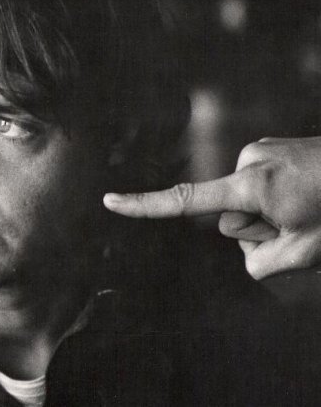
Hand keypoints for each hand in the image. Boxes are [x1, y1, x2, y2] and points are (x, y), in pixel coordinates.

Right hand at [104, 137, 320, 279]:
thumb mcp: (305, 253)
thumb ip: (261, 261)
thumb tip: (245, 244)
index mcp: (251, 186)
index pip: (185, 202)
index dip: (144, 206)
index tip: (110, 202)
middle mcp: (249, 162)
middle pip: (229, 217)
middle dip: (255, 230)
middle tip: (296, 225)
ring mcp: (261, 151)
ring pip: (247, 202)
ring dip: (269, 214)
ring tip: (307, 209)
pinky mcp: (272, 148)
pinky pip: (260, 184)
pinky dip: (277, 196)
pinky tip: (305, 194)